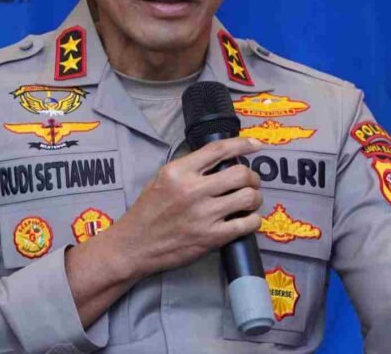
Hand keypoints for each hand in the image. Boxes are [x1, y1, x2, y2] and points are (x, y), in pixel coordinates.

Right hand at [109, 137, 263, 279]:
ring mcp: (204, 215)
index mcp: (179, 171)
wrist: (135, 245)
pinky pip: (246, 224)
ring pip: (248, 198)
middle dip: (253, 177)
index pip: (218, 150)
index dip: (242, 144)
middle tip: (251, 182)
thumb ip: (189, 167)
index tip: (255, 145)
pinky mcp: (211, 238)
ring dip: (255, 198)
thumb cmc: (148, 211)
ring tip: (250, 200)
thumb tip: (221, 160)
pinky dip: (253, 220)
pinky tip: (247, 219)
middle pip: (240, 174)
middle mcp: (193, 190)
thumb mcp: (162, 178)